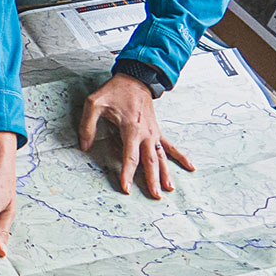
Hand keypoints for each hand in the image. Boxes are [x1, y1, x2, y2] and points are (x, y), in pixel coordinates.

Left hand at [78, 74, 195, 197]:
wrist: (135, 78)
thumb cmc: (114, 91)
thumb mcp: (94, 103)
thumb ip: (87, 125)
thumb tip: (84, 146)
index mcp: (131, 129)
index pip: (130, 157)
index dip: (128, 174)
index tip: (126, 189)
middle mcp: (146, 133)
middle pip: (150, 161)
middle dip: (152, 180)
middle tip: (154, 197)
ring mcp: (154, 132)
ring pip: (161, 156)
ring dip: (166, 173)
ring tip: (170, 189)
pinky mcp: (157, 130)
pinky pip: (170, 145)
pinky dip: (180, 156)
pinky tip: (190, 166)